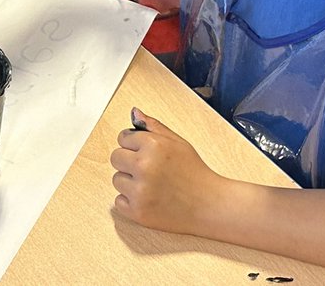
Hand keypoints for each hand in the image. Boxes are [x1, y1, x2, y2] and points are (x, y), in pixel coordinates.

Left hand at [110, 108, 222, 234]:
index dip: (134, 145)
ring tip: (152, 185)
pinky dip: (131, 202)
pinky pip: (119, 202)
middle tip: (149, 169)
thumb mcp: (177, 142)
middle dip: (129, 162)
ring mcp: (140, 191)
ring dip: (130, 182)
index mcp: (153, 144)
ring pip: (116, 180)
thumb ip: (153, 126)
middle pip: (115, 158)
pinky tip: (149, 199)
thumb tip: (134, 113)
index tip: (146, 153)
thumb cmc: (195, 172)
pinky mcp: (138, 212)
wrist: (209, 205)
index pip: (122, 138)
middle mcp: (144, 166)